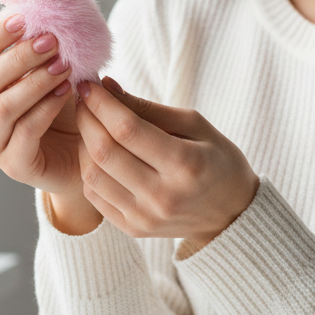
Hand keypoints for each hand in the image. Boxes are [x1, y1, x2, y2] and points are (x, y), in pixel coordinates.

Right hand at [0, 15, 81, 197]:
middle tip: (52, 40)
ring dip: (35, 81)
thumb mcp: (52, 70)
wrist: (87, 153)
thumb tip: (45, 7)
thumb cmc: (66, 108)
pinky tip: (67, 91)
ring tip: (65, 65)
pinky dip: (46, 107)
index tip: (25, 18)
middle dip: (20, 56)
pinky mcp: (13, 165)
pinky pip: (25, 131)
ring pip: (3, 106)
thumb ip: (42, 46)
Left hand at [74, 77, 258, 248]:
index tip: (89, 85)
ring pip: (93, 174)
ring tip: (89, 123)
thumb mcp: (195, 125)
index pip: (127, 129)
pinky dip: (88, 168)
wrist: (231, 215)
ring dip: (83, 142)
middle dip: (87, 118)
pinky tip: (94, 151)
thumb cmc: (217, 161)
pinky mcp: (133, 228)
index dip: (102, 104)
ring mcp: (145, 217)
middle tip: (83, 99)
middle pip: (105, 152)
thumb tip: (107, 87)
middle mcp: (163, 196)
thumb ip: (149, 108)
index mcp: (185, 165)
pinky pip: (95, 195)